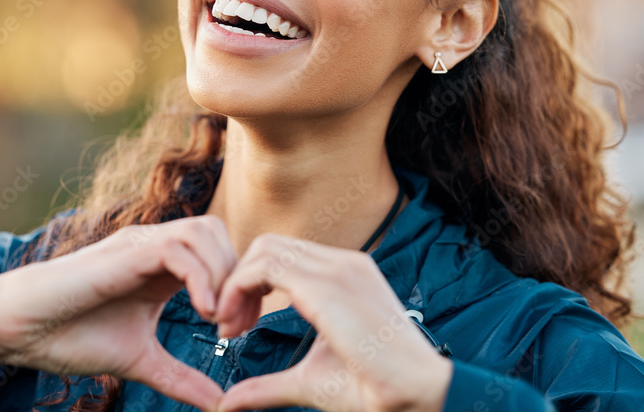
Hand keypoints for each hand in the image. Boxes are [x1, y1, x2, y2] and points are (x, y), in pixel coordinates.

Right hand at [0, 215, 237, 410]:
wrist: (21, 329)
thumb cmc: (71, 335)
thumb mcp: (140, 360)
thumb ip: (179, 377)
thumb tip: (219, 403)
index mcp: (162, 266)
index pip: (219, 251)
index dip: (238, 287)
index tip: (237, 332)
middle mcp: (154, 246)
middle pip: (218, 234)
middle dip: (237, 277)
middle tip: (232, 327)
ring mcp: (138, 244)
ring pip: (203, 231)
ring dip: (222, 274)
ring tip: (217, 321)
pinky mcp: (124, 252)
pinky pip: (177, 248)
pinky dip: (201, 277)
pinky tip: (202, 311)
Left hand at [213, 233, 452, 411]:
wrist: (415, 395)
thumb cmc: (372, 389)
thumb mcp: (309, 380)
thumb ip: (268, 386)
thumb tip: (230, 403)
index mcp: (343, 276)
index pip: (282, 257)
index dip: (250, 285)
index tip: (238, 325)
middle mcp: (341, 263)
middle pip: (269, 247)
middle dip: (238, 281)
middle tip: (227, 325)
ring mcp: (337, 268)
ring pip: (264, 250)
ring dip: (234, 284)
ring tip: (228, 326)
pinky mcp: (328, 285)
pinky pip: (266, 267)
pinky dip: (238, 287)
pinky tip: (236, 323)